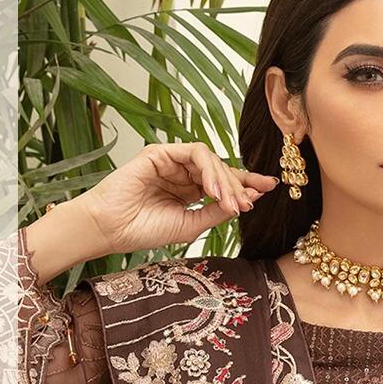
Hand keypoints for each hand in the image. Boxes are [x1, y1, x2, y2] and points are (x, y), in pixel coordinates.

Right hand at [63, 141, 278, 261]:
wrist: (112, 229)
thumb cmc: (144, 230)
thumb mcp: (191, 226)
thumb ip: (216, 213)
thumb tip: (247, 202)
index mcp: (190, 192)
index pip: (223, 184)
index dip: (247, 184)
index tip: (270, 188)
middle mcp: (182, 174)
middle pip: (221, 170)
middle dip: (240, 185)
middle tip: (249, 202)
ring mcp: (171, 162)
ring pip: (210, 160)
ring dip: (225, 180)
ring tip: (230, 201)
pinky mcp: (159, 153)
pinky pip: (193, 153)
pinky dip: (208, 169)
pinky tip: (212, 189)